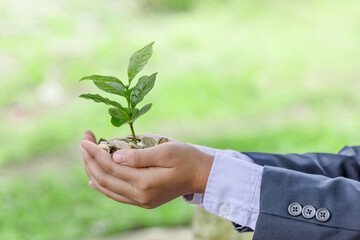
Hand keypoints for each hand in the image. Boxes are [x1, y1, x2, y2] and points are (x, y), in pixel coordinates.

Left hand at [79, 130, 213, 208]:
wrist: (202, 175)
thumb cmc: (187, 158)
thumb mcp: (166, 150)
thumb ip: (139, 155)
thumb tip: (114, 155)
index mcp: (144, 182)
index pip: (110, 166)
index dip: (94, 152)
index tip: (85, 138)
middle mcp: (140, 196)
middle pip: (104, 179)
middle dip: (89, 160)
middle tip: (82, 142)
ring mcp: (141, 201)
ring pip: (107, 188)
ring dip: (93, 171)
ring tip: (86, 155)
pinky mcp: (144, 201)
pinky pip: (116, 195)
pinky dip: (103, 185)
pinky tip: (94, 179)